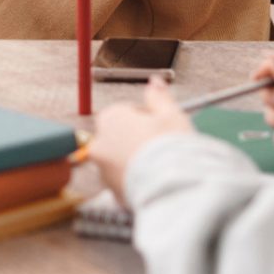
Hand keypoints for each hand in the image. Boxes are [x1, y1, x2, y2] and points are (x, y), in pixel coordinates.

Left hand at [88, 75, 192, 199]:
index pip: (126, 112)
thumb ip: (159, 97)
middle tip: (163, 147)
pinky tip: (155, 181)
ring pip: (121, 161)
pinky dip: (136, 181)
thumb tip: (155, 81)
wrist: (173, 188)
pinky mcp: (111, 192)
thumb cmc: (172, 148)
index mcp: (111, 118)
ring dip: (136, 162)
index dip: (148, 119)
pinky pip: (124, 182)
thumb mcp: (171, 115)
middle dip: (138, 140)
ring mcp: (103, 170)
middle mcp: (100, 143)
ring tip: (160, 167)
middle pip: (121, 137)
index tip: (162, 127)